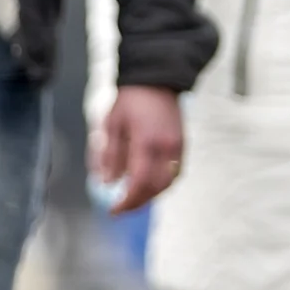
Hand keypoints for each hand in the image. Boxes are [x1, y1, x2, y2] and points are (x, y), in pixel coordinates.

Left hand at [90, 86, 184, 212]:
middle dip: (138, 202)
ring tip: (133, 199)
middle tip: (121, 209)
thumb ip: (111, 155)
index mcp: (146, 142)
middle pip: (155, 187)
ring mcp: (177, 147)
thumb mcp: (113, 125)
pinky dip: (162, 184)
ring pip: (168, 183)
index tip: (113, 210)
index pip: (139, 182)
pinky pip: (175, 173)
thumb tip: (107, 183)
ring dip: (151, 195)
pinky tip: (148, 185)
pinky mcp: (182, 145)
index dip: (127, 201)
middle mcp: (166, 148)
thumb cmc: (130, 100)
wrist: (157, 79)